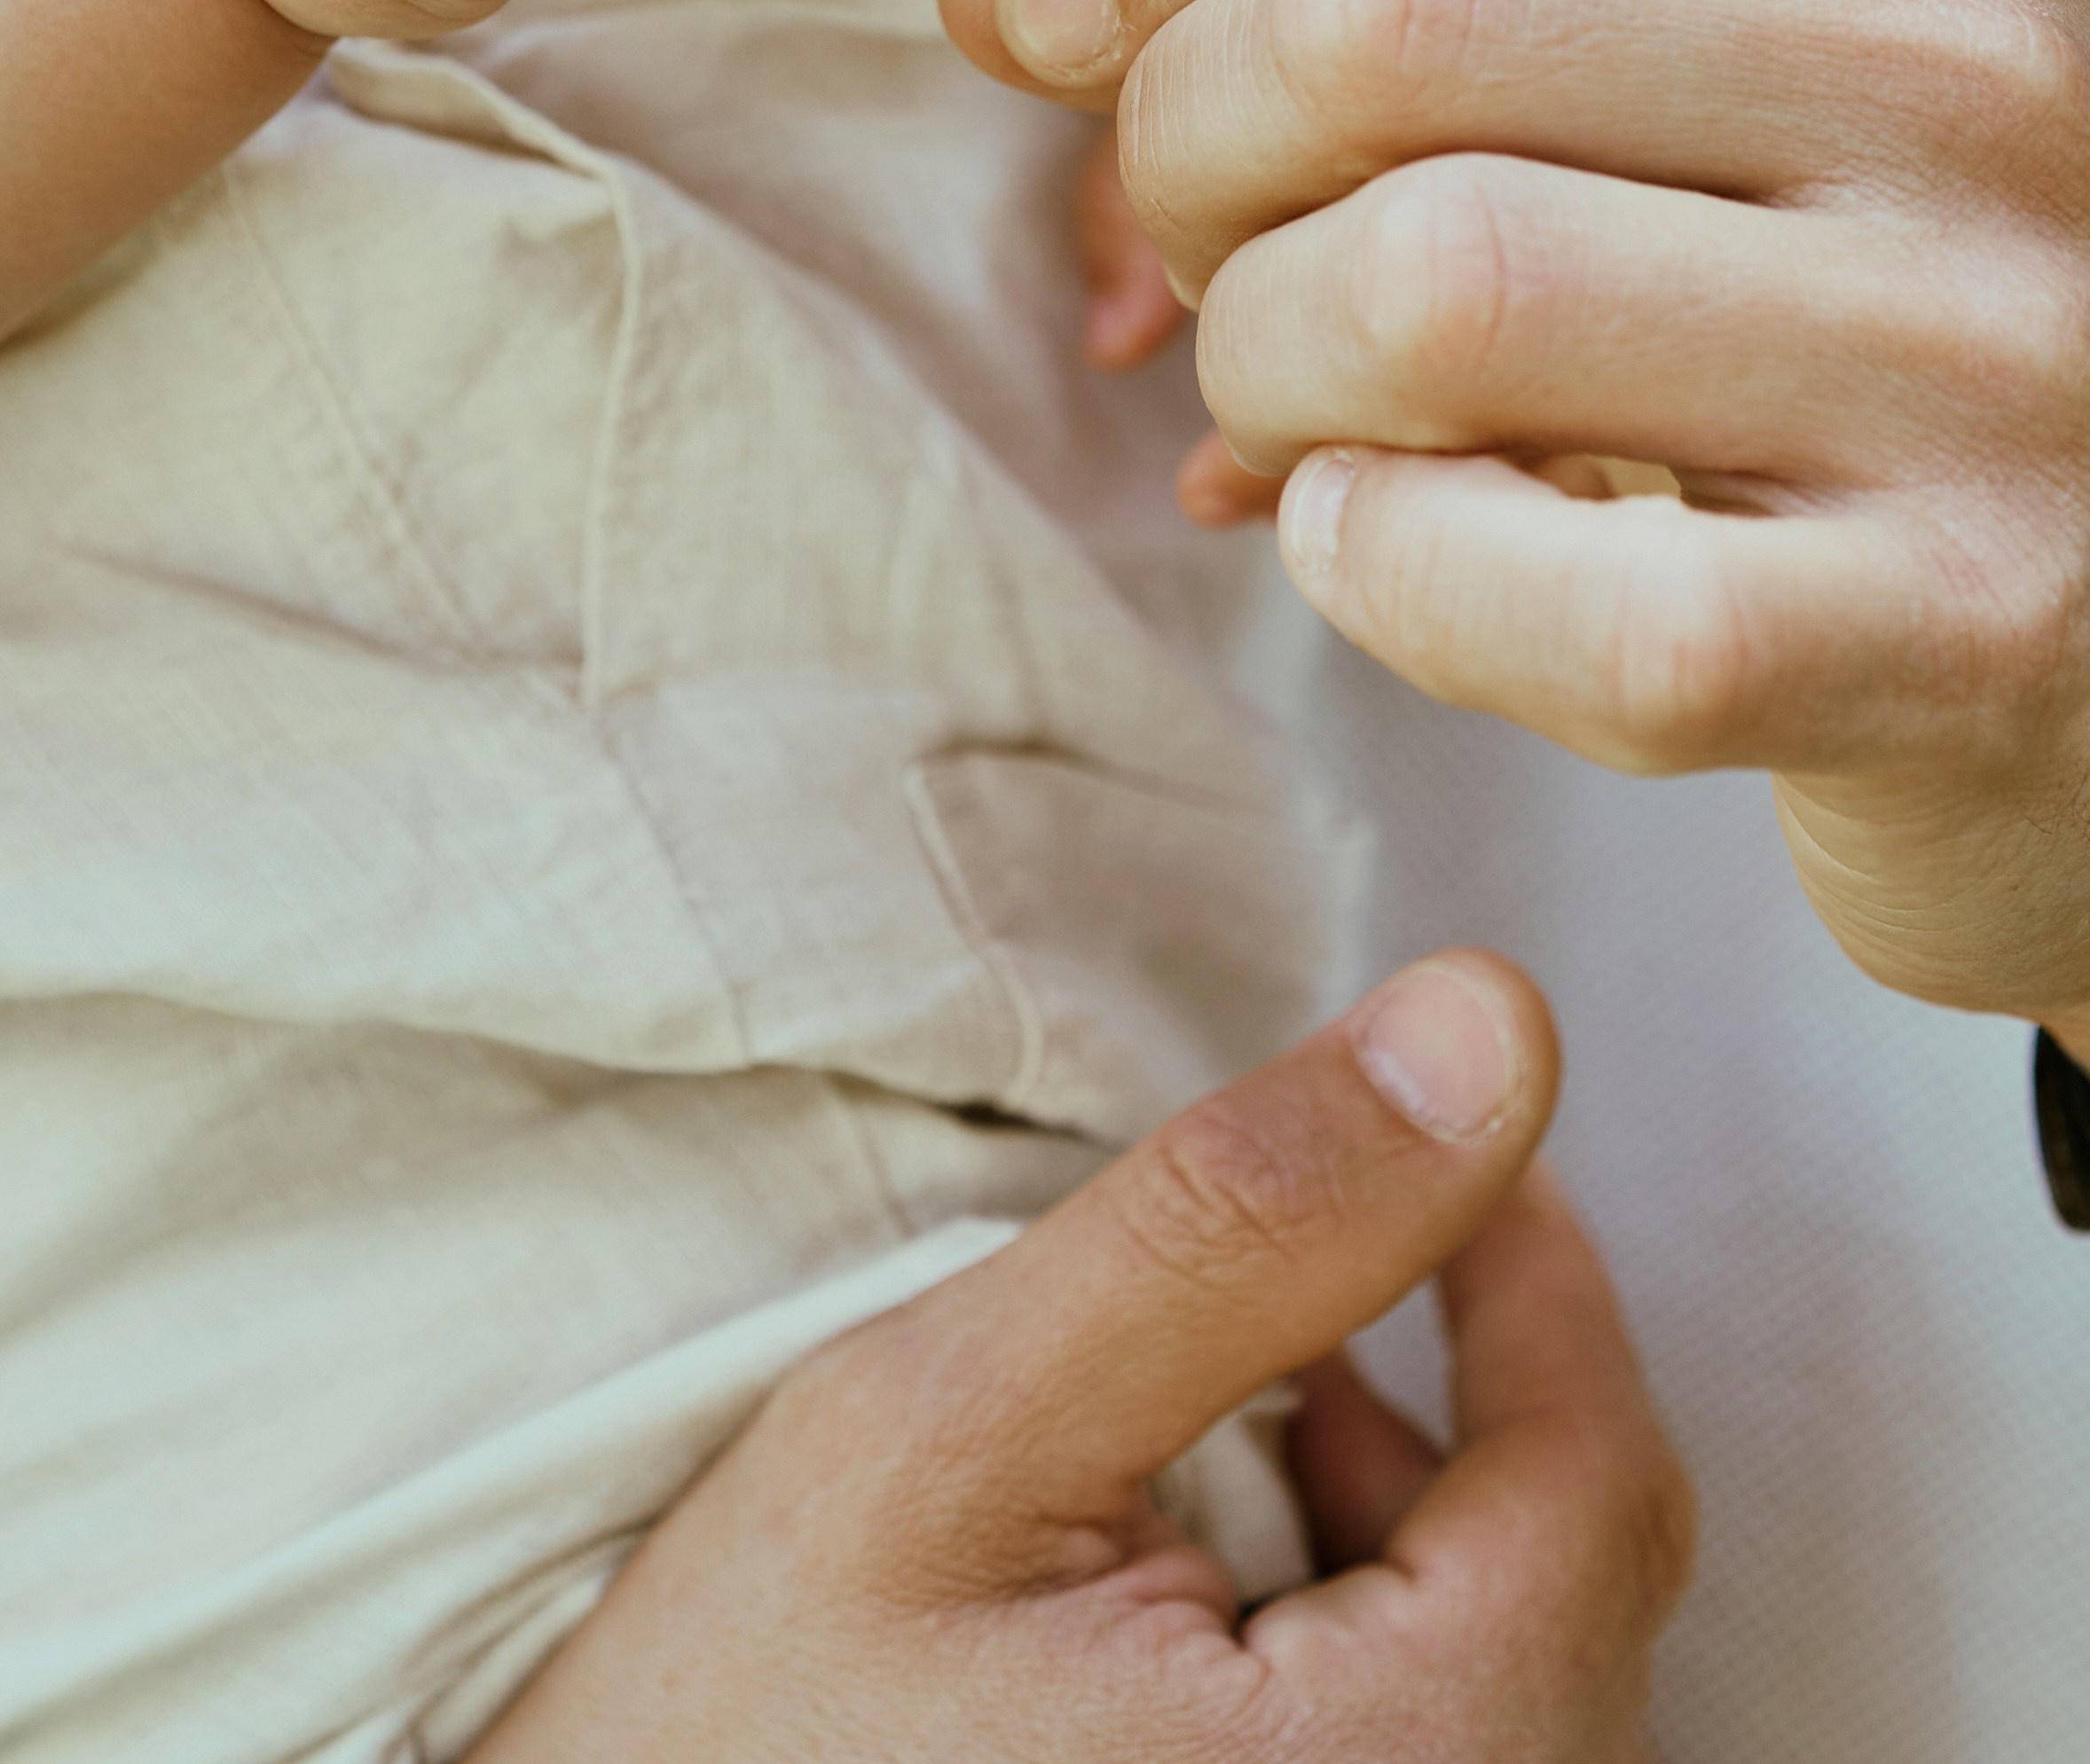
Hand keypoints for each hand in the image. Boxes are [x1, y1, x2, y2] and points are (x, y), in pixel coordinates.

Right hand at [472, 954, 1690, 1760]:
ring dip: (1389, 1525)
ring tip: (1201, 1445)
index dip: (1533, 1265)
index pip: (1598, 1473)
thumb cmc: (741, 1738)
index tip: (1448, 1144)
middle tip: (1283, 1298)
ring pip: (1505, 1678)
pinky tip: (1192, 1605)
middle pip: (1569, 1585)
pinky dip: (1348, 1646)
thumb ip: (1241, 1225)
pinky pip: (1424, 1761)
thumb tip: (1487, 1027)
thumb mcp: (957, 1436)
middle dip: (1436, 1397)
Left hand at [940, 0, 2089, 1056]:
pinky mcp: (1954, 628)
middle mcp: (1977, 71)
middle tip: (1214, 244)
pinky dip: (1380, 571)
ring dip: (1260, 364)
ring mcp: (1985, 356)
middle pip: (1393, 4)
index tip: (1087, 20)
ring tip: (1301, 402)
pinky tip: (1384, 544)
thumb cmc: (1806, 298)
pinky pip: (1549, 595)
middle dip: (1187, 141)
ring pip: (1430, 287)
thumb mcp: (1651, 55)